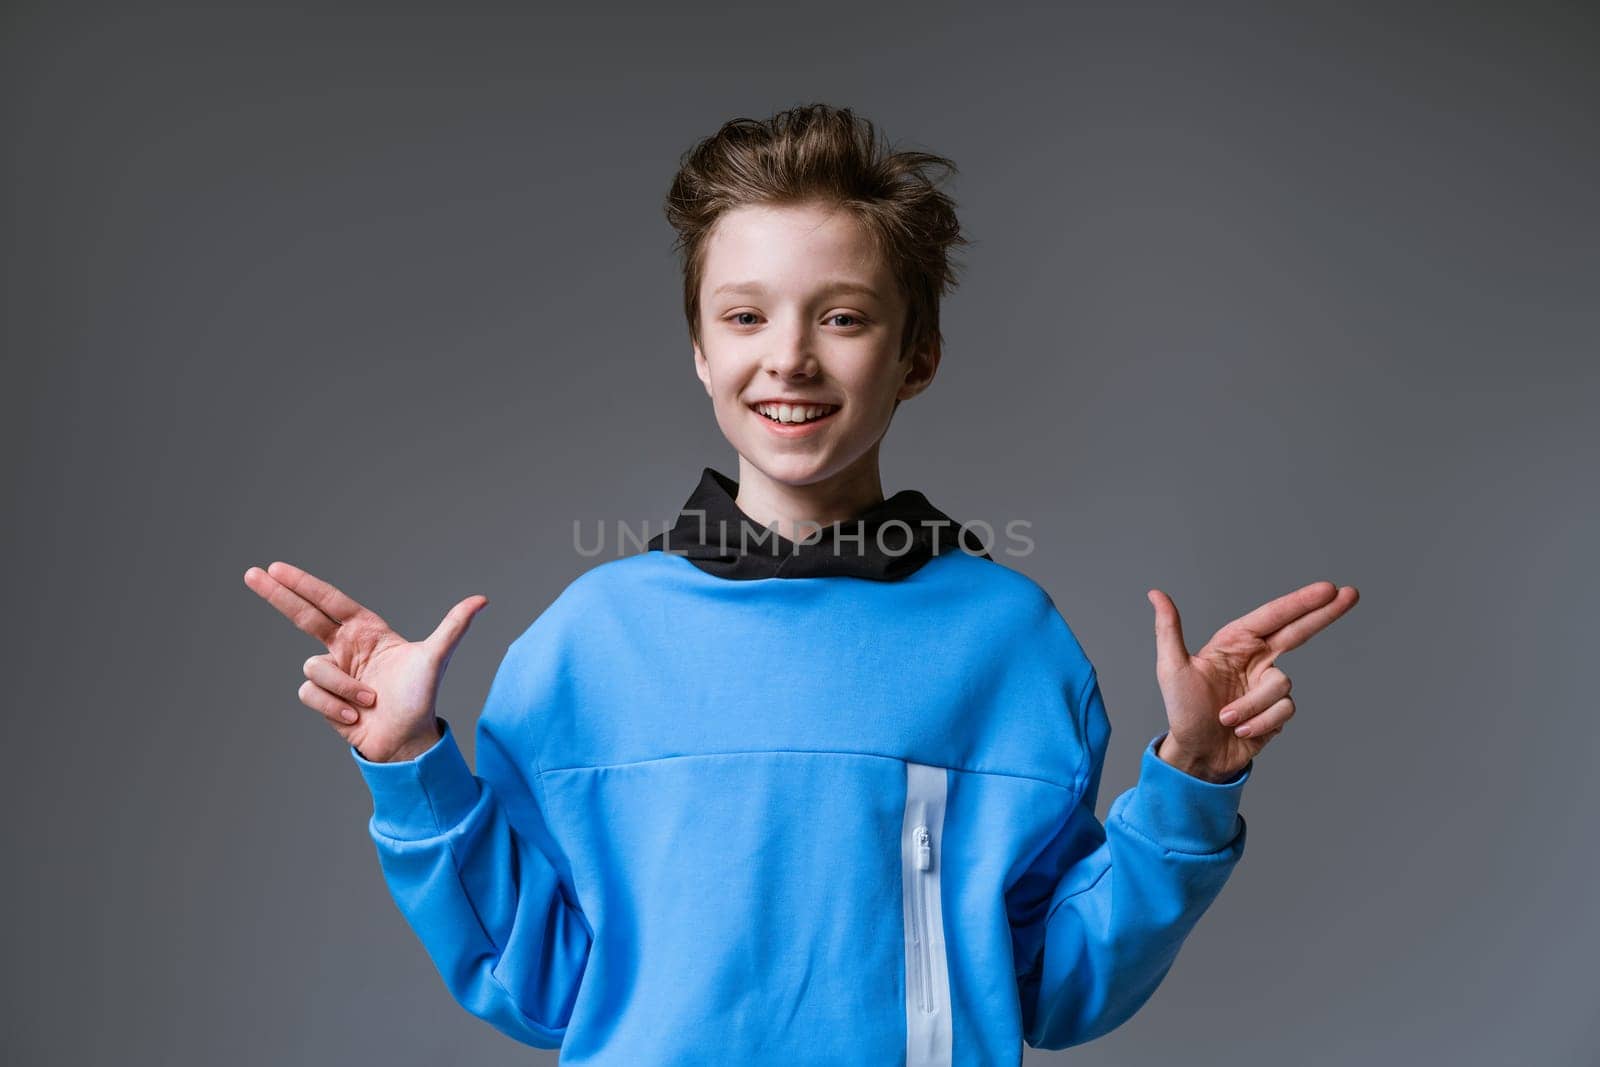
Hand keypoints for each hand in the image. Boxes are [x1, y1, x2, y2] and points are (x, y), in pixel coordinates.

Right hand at [242, 560, 488, 762]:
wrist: (408, 740)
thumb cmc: (422, 698)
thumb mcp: (436, 657)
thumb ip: (454, 626)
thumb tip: (481, 599)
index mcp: (367, 632)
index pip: (329, 601)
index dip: (304, 585)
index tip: (277, 568)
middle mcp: (346, 648)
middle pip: (303, 616)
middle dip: (278, 595)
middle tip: (251, 573)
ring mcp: (334, 673)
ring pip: (314, 668)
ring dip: (342, 687)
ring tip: (369, 701)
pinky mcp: (325, 699)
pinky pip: (311, 693)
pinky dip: (334, 706)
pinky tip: (355, 716)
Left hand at [1146, 580, 1359, 781]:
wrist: (1196, 755)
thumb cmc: (1181, 711)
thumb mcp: (1171, 668)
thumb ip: (1169, 629)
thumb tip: (1156, 593)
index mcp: (1234, 643)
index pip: (1273, 616)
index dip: (1300, 602)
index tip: (1328, 588)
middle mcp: (1256, 659)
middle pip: (1299, 631)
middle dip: (1325, 613)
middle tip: (1351, 593)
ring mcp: (1268, 685)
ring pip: (1282, 685)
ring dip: (1253, 706)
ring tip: (1226, 718)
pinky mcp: (1277, 711)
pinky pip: (1283, 710)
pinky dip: (1260, 721)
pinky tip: (1240, 730)